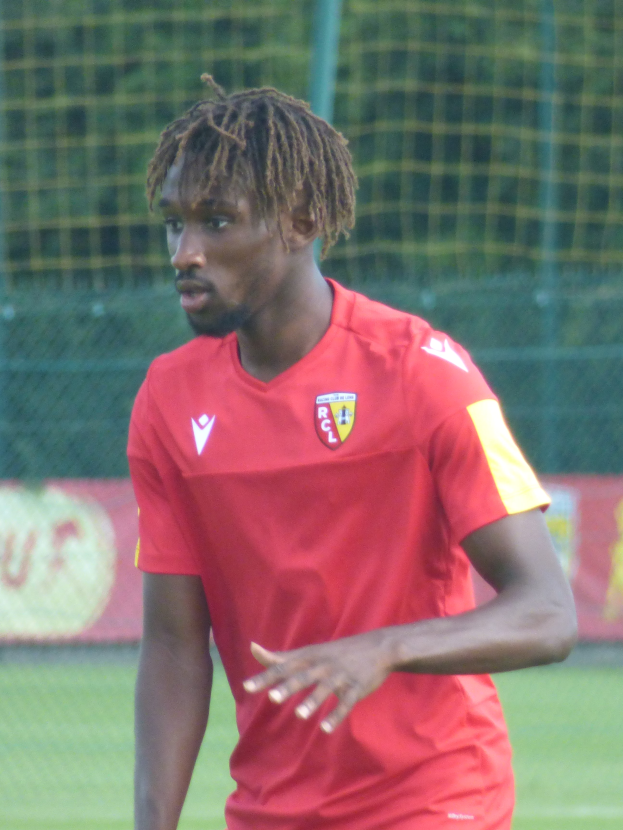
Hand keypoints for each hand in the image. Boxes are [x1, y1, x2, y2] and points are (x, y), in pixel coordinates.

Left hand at [242, 631, 394, 732]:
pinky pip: (347, 701)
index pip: (283, 666)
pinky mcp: (357, 687)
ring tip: (300, 715)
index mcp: (309, 657)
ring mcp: (341, 675)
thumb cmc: (337, 652)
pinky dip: (337, 714)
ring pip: (325, 689)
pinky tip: (327, 729)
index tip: (246, 687)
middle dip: (288, 686)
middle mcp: (323, 665)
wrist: (379, 647)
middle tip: (272, 697)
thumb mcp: (309, 651)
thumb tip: (253, 648)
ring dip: (313, 701)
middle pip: (303, 676)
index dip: (265, 677)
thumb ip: (281, 656)